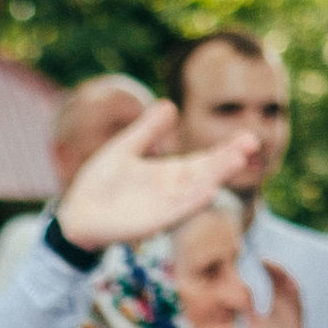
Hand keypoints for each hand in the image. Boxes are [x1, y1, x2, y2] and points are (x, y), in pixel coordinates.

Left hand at [56, 102, 258, 253]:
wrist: (76, 213)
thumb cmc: (100, 184)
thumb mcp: (125, 148)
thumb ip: (147, 130)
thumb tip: (169, 104)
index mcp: (169, 174)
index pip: (204, 160)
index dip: (226, 150)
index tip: (248, 137)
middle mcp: (172, 191)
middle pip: (206, 173)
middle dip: (228, 160)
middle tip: (251, 143)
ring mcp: (163, 208)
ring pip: (195, 191)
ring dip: (216, 177)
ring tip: (238, 161)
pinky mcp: (150, 223)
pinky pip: (175, 213)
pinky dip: (192, 202)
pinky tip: (209, 191)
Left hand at [248, 259, 305, 327]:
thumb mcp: (254, 324)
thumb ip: (248, 309)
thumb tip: (238, 295)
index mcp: (279, 305)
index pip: (276, 282)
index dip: (270, 270)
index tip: (260, 260)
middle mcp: (288, 306)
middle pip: (285, 281)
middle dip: (277, 269)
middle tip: (265, 260)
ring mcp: (295, 314)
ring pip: (294, 290)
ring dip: (285, 278)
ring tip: (274, 268)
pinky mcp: (298, 323)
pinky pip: (299, 304)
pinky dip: (293, 293)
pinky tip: (286, 283)